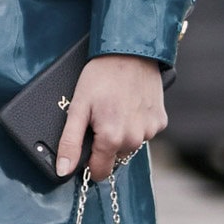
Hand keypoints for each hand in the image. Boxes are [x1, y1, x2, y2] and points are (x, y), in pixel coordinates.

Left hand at [53, 54, 166, 182]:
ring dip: (122, 134)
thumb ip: (70, 142)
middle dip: (106, 145)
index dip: (89, 162)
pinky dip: (137, 124)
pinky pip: (145, 132)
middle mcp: (134, 139)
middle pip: (115, 158)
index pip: (99, 172)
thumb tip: (63, 170)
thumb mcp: (78, 107)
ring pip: (131, 145)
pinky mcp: (160, 121)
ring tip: (115, 109)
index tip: (86, 145)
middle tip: (100, 118)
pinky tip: (130, 106)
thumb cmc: (100, 76)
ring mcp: (150, 131)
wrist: (130, 52)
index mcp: (112, 139)